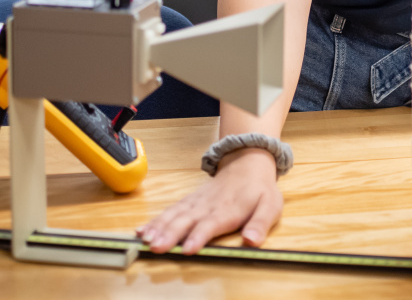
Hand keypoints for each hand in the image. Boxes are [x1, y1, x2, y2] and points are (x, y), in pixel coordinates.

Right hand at [138, 148, 281, 253]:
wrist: (247, 163)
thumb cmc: (258, 189)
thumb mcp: (270, 206)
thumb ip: (260, 224)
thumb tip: (252, 241)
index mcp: (227, 210)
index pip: (211, 224)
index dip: (199, 236)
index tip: (188, 248)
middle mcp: (207, 206)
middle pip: (186, 220)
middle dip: (170, 234)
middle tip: (157, 247)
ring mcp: (195, 203)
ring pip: (173, 215)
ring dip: (158, 227)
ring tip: (144, 240)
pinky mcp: (188, 202)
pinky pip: (169, 211)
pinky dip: (155, 221)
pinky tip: (142, 231)